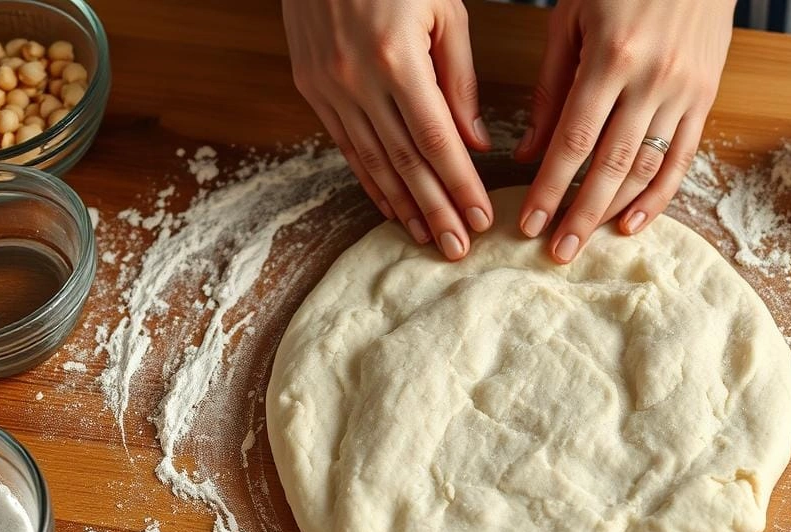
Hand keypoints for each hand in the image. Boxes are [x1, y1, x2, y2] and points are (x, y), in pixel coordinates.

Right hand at [283, 0, 493, 259]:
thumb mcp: (444, 10)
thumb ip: (460, 80)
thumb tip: (475, 143)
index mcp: (396, 59)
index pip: (437, 141)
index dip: (460, 186)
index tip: (481, 219)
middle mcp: (356, 79)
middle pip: (405, 162)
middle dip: (435, 210)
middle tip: (458, 249)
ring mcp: (328, 86)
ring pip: (372, 161)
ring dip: (403, 206)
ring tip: (427, 239)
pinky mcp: (310, 86)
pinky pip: (345, 145)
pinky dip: (370, 180)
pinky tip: (390, 207)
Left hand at [515, 0, 734, 261]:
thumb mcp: (570, 21)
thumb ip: (550, 90)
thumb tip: (527, 155)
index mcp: (611, 57)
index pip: (573, 141)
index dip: (549, 188)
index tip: (528, 222)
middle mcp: (652, 80)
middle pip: (610, 166)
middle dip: (579, 215)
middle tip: (556, 252)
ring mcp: (684, 92)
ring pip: (646, 168)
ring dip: (614, 212)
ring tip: (586, 241)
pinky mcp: (705, 99)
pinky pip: (682, 159)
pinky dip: (658, 197)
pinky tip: (632, 223)